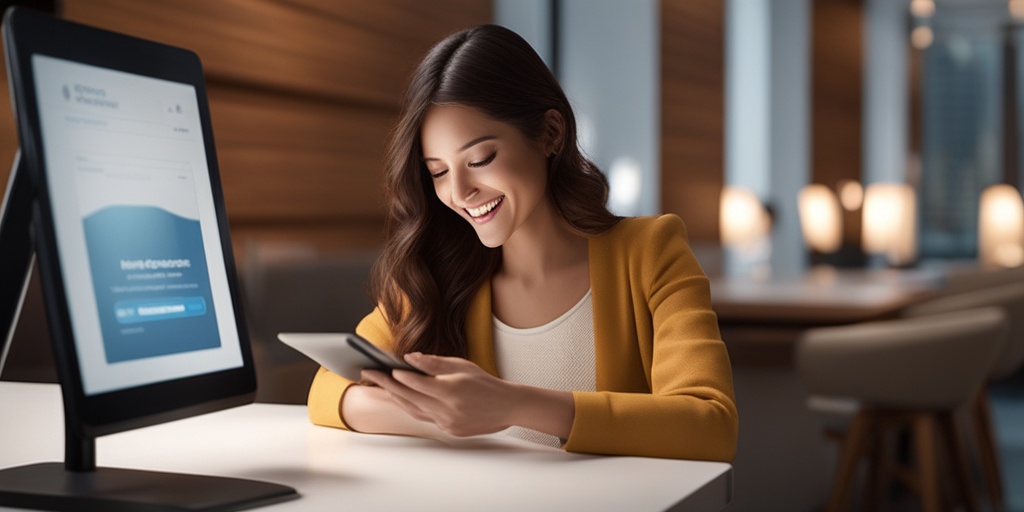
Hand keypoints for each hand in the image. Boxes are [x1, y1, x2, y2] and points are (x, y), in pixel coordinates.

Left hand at [360, 353, 518, 436]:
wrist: (507, 406)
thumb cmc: (485, 383)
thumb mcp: (462, 366)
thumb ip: (434, 363)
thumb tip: (409, 358)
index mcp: (451, 391)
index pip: (417, 383)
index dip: (400, 375)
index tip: (385, 368)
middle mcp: (447, 410)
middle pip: (409, 397)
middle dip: (387, 385)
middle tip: (370, 375)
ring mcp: (447, 422)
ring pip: (413, 410)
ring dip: (396, 398)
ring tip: (381, 387)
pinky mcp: (449, 430)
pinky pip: (424, 418)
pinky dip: (411, 408)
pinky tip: (402, 399)